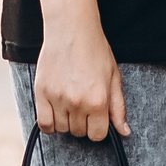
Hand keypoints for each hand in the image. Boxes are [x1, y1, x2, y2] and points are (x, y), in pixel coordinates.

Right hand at [34, 18, 129, 140]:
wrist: (71, 30)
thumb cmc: (94, 50)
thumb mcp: (113, 78)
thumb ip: (118, 108)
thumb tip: (124, 132)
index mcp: (98, 100)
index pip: (97, 135)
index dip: (97, 129)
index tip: (95, 119)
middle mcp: (78, 103)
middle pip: (79, 132)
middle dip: (83, 123)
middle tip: (83, 105)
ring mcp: (58, 99)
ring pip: (62, 129)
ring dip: (66, 122)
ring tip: (70, 104)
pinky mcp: (42, 93)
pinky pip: (44, 124)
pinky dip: (50, 124)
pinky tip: (56, 113)